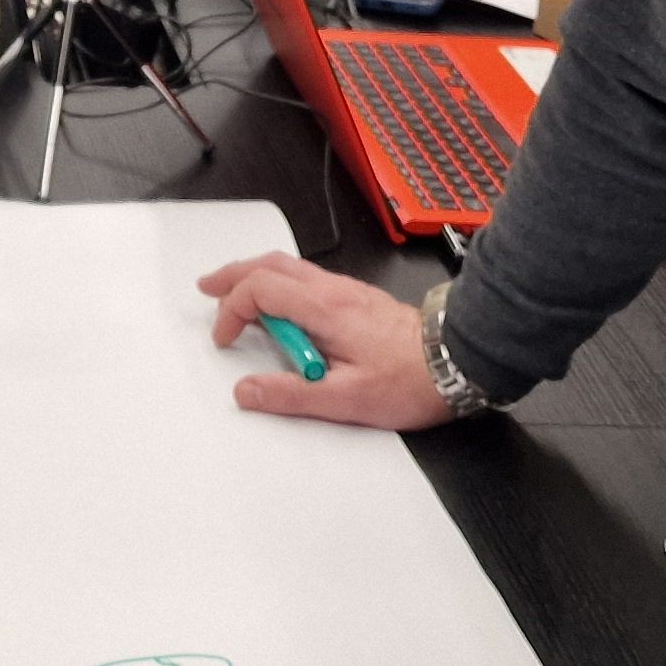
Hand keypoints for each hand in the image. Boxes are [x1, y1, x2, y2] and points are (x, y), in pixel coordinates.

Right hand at [195, 254, 449, 428]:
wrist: (458, 361)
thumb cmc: (409, 381)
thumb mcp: (346, 399)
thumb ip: (291, 395)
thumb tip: (245, 391)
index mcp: (324, 309)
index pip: (261, 289)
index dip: (232, 309)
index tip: (225, 338)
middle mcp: (333, 290)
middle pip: (271, 265)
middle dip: (234, 274)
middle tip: (208, 288)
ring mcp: (347, 290)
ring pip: (290, 267)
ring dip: (256, 276)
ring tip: (235, 293)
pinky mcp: (358, 298)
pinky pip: (308, 279)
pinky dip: (280, 283)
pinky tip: (280, 306)